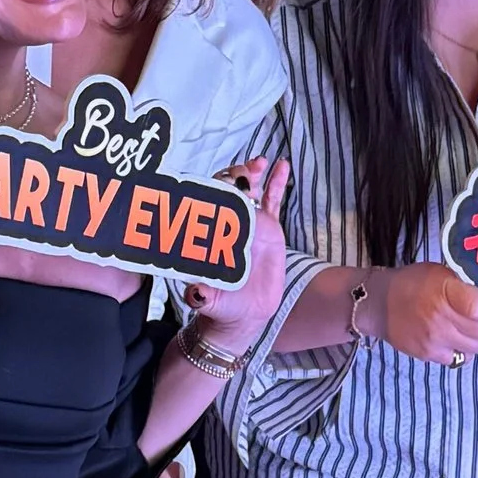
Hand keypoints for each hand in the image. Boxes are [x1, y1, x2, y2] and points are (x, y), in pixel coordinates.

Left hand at [179, 158, 291, 356]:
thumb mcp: (209, 301)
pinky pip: (273, 201)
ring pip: (250, 190)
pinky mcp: (269, 229)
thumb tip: (194, 294)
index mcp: (211, 234)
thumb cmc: (220, 305)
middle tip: (243, 171)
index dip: (213, 190)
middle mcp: (228, 224)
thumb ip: (201, 295)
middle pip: (228, 190)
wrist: (244, 314)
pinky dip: (277, 182)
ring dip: (252, 172)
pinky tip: (282, 166)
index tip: (222, 183)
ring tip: (259, 163)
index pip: (208, 204)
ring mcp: (250, 223)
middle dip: (233, 176)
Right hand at [372, 261, 477, 367]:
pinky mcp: (429, 355)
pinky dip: (467, 350)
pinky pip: (459, 359)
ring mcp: (435, 340)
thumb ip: (464, 285)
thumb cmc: (412, 282)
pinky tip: (463, 339)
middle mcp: (441, 319)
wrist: (378, 303)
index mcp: (445, 293)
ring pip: (476, 348)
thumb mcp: (439, 273)